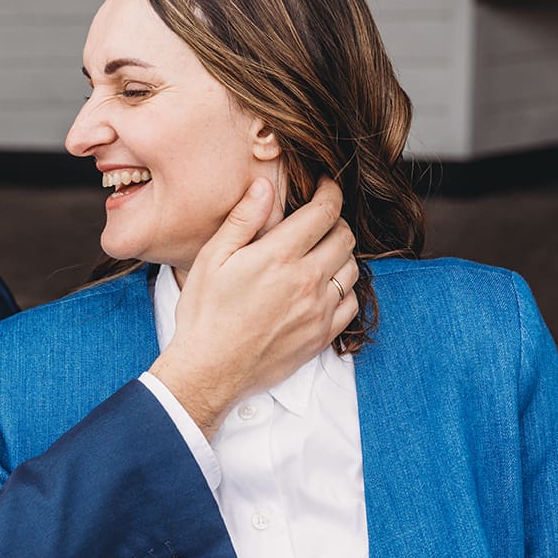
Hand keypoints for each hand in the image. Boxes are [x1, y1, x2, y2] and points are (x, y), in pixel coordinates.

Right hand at [149, 176, 358, 437]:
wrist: (210, 370)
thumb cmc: (205, 314)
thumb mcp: (212, 259)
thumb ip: (242, 220)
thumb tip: (265, 186)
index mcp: (279, 256)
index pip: (324, 211)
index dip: (329, 192)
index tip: (324, 187)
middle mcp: (307, 280)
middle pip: (344, 236)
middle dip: (334, 221)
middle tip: (316, 222)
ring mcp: (319, 309)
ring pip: (352, 267)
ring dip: (340, 254)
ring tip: (319, 254)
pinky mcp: (322, 334)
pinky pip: (352, 302)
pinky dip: (344, 289)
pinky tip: (323, 288)